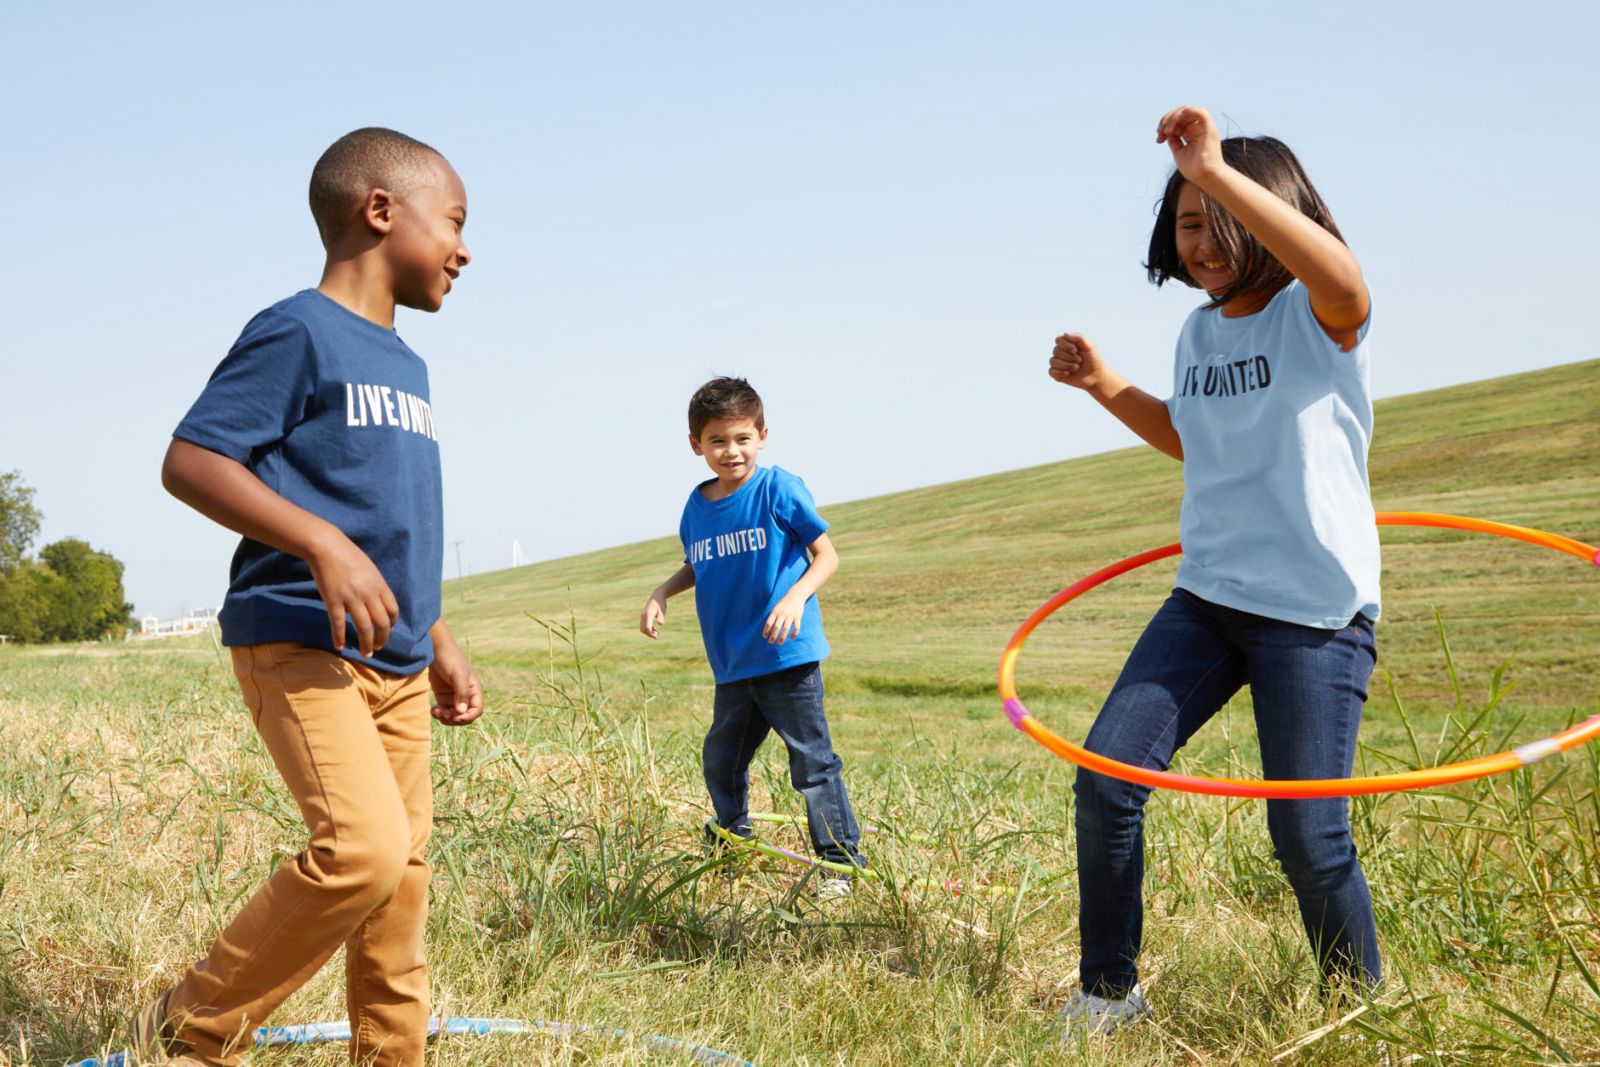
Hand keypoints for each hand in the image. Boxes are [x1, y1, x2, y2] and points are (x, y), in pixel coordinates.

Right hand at [305, 531, 399, 657]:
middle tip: (377, 648)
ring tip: (366, 654)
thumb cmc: (348, 556)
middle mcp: (368, 593)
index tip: (387, 630)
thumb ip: (376, 586)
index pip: (393, 611)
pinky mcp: (333, 600)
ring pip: (364, 628)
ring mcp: (351, 598)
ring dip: (366, 644)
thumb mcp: (370, 570)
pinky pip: (338, 624)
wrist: (327, 546)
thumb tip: (380, 603)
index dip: (392, 624)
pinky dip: (339, 638)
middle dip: (382, 639)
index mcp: (379, 585)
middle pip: (382, 623)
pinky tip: (339, 647)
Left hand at [428, 631, 482, 725]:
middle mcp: (466, 695)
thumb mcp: (457, 674)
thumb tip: (462, 712)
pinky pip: (444, 712)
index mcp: (474, 689)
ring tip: (436, 712)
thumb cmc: (449, 659)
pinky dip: (439, 715)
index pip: (476, 710)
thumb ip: (461, 693)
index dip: (467, 717)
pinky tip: (433, 710)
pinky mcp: (443, 696)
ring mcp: (454, 696)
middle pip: (465, 715)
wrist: (434, 649)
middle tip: (444, 714)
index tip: (456, 716)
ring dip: (446, 718)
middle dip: (455, 718)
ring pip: (454, 716)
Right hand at [640, 595, 666, 638]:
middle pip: (643, 629)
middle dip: (649, 634)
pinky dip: (648, 629)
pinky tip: (655, 630)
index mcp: (648, 614)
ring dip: (648, 632)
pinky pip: (643, 625)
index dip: (651, 633)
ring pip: (642, 628)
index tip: (656, 636)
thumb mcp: (662, 610)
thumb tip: (660, 624)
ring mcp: (643, 616)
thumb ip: (661, 617)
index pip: (647, 627)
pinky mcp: (644, 616)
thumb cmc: (661, 603)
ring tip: (656, 634)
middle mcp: (644, 616)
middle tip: (657, 636)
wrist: (657, 596)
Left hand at [763, 593, 803, 644]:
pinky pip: (796, 628)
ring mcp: (790, 615)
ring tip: (779, 643)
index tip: (764, 637)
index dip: (766, 631)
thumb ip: (772, 617)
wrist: (796, 595)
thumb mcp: (776, 608)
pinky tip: (791, 638)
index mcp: (775, 611)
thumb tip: (768, 630)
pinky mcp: (798, 617)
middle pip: (776, 627)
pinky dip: (794, 634)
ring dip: (782, 637)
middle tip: (770, 642)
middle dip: (773, 636)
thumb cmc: (784, 603)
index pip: (769, 623)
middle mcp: (782, 613)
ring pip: (786, 629)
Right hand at [1049, 331, 1105, 391]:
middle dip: (1069, 357)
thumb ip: (1078, 337)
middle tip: (1080, 360)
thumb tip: (1064, 333)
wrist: (1096, 376)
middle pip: (1056, 351)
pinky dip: (1060, 372)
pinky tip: (1068, 374)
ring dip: (1066, 365)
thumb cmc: (1093, 360)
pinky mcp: (1057, 374)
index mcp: (1068, 343)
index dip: (1065, 345)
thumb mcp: (1089, 346)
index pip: (1058, 339)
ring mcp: (1058, 363)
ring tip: (1077, 367)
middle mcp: (1061, 352)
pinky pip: (1051, 371)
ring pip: (1053, 361)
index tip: (1075, 350)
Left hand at [1156, 105, 1225, 186]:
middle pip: (1181, 114)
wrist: (1205, 177)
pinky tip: (1175, 122)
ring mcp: (1204, 127)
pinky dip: (1185, 112)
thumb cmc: (1195, 170)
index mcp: (1192, 134)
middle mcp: (1199, 128)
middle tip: (1159, 132)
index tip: (1158, 139)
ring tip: (1166, 130)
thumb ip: (1174, 141)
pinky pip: (1199, 111)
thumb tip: (1166, 133)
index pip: (1177, 122)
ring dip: (1173, 117)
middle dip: (1166, 120)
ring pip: (1187, 110)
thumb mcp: (1179, 152)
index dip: (1165, 126)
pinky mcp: (1209, 127)